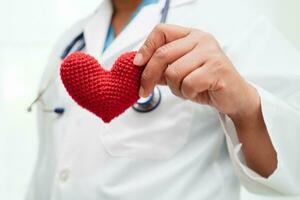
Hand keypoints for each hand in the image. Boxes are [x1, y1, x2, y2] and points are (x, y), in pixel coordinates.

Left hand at [134, 24, 259, 120]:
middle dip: (149, 76)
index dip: (145, 47)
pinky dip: (186, 94)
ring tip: (185, 90)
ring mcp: (210, 53)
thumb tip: (138, 67)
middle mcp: (201, 39)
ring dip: (175, 88)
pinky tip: (195, 93)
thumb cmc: (205, 83)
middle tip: (144, 90)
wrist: (234, 96)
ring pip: (173, 72)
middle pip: (162, 54)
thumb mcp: (180, 72)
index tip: (137, 64)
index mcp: (191, 35)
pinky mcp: (216, 69)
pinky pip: (188, 84)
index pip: (161, 31)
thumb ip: (162, 67)